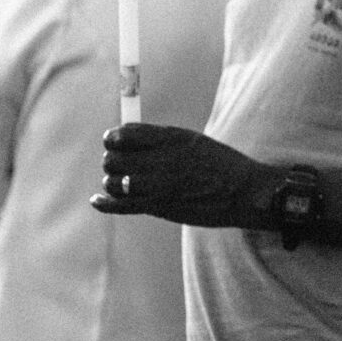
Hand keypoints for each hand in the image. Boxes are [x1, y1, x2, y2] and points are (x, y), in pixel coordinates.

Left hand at [94, 122, 274, 226]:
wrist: (245, 192)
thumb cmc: (222, 165)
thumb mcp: (195, 142)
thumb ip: (163, 140)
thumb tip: (130, 138)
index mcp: (172, 138)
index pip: (125, 134)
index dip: (113, 138)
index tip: (113, 142)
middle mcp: (162, 159)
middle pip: (114, 159)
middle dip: (112, 161)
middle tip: (119, 166)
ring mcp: (160, 184)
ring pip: (114, 182)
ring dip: (113, 183)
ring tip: (121, 184)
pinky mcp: (160, 206)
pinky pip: (121, 205)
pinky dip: (105, 203)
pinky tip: (97, 200)